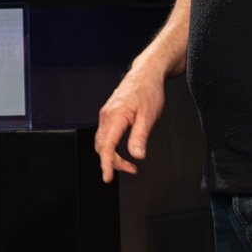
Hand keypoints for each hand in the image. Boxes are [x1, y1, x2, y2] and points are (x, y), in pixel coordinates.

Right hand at [95, 65, 165, 181]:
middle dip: (113, 162)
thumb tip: (137, 156)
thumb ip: (140, 137)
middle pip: (102, 147)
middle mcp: (107, 115)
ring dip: (112, 155)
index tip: (107, 178)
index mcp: (116, 116)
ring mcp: (106, 114)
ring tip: (129, 163)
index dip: (107, 164)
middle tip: (132, 170)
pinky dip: (111, 146)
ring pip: (102, 142)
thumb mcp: (149, 116)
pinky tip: (122, 149)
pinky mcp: (109, 114)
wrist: (146, 73)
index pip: (107, 146)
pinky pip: (105, 134)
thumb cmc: (149, 91)